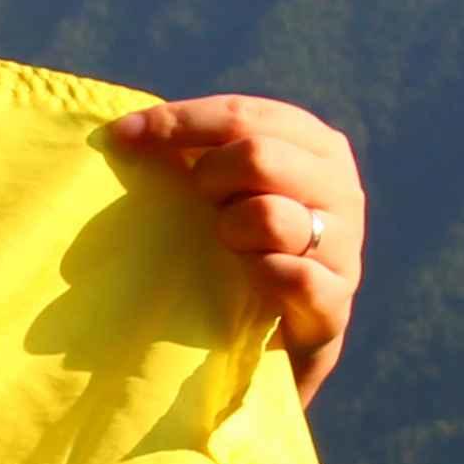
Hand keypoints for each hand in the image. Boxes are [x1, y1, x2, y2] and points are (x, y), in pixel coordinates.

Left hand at [110, 93, 364, 405]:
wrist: (273, 348)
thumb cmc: (239, 253)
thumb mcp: (224, 192)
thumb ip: (194, 155)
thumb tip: (119, 133)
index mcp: (315, 145)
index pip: (243, 115)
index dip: (178, 122)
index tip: (120, 138)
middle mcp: (340, 187)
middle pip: (258, 155)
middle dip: (207, 178)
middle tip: (196, 204)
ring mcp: (344, 246)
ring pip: (269, 215)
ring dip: (229, 231)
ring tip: (226, 247)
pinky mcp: (334, 304)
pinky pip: (289, 276)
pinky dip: (254, 274)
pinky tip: (245, 282)